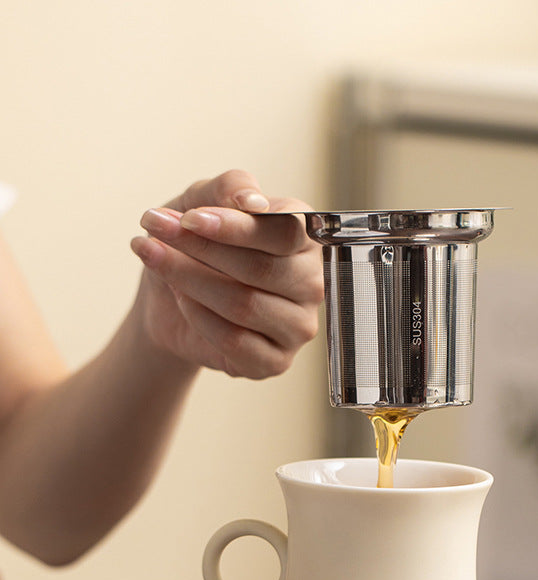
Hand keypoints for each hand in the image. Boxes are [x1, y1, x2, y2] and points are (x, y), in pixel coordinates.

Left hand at [130, 170, 322, 378]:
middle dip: (200, 249)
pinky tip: (179, 299)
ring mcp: (298, 326)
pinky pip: (235, 341)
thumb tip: (252, 202)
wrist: (169, 302)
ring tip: (156, 260)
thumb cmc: (195, 248)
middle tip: (154, 230)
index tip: (188, 218)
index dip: (235, 226)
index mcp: (305, 239)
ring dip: (189, 280)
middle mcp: (311, 283)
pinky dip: (197, 317)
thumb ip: (229, 189)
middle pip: (262, 268)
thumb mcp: (202, 202)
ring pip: (244, 304)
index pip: (286, 231)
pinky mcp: (276, 361)